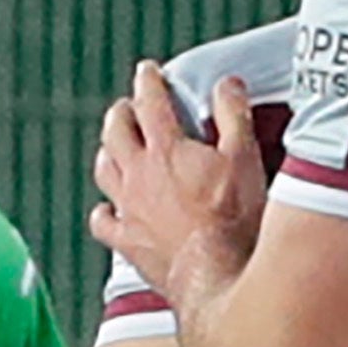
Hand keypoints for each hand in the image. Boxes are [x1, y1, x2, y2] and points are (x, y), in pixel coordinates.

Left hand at [86, 61, 269, 312]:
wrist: (216, 275)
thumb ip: (234, 116)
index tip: (148, 71)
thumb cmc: (234, 219)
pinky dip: (103, 210)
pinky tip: (106, 209)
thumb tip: (227, 85)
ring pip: (104, 170)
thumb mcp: (244, 158)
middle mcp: (138, 174)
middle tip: (127, 106)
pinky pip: (103, 221)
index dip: (148, 81)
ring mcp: (129, 209)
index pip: (150, 102)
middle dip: (121, 112)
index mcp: (166, 148)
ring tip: (113, 146)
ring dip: (107, 152)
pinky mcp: (127, 242)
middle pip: (116, 131)